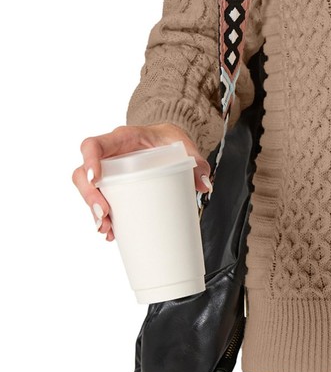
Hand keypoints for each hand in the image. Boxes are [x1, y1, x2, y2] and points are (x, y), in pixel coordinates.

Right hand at [72, 123, 212, 241]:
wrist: (167, 139)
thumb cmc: (169, 139)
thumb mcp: (183, 145)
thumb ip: (196, 162)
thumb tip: (205, 185)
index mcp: (122, 138)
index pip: (93, 145)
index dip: (89, 161)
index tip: (96, 180)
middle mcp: (109, 154)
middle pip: (83, 174)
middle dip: (89, 197)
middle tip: (104, 216)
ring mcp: (107, 171)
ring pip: (88, 190)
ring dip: (94, 212)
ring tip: (107, 229)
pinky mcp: (112, 185)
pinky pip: (99, 200)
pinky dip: (103, 218)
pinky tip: (112, 232)